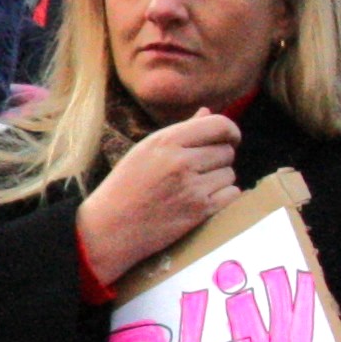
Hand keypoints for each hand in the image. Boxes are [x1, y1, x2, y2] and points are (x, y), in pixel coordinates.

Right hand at [74, 112, 239, 284]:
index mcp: (166, 141)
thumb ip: (180, 131)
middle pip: (227, 151)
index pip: (219, 125)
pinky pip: (232, 195)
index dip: (230, 131)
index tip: (230, 139)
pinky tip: (203, 200)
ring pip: (230, 174)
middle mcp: (181, 161)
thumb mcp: (145, 150)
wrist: (108, 229)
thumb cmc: (124, 187)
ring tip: (194, 187)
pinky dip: (223, 197)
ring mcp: (191, 188)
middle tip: (200, 170)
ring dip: (219, 180)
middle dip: (219, 159)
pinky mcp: (198, 212)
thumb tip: (207, 112)